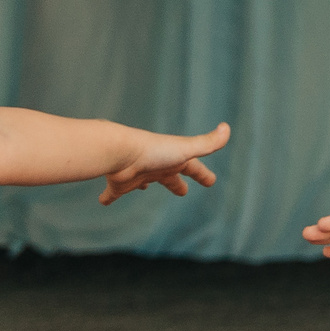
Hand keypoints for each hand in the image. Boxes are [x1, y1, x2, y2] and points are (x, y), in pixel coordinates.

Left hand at [100, 122, 226, 204]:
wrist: (120, 152)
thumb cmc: (154, 151)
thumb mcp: (185, 149)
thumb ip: (207, 143)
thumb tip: (227, 128)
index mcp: (173, 160)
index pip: (193, 168)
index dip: (203, 175)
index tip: (211, 181)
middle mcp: (155, 167)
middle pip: (168, 178)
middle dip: (176, 184)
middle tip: (182, 192)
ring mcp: (137, 175)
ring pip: (143, 182)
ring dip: (144, 185)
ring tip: (145, 188)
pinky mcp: (119, 184)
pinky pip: (113, 193)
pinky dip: (108, 198)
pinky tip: (102, 202)